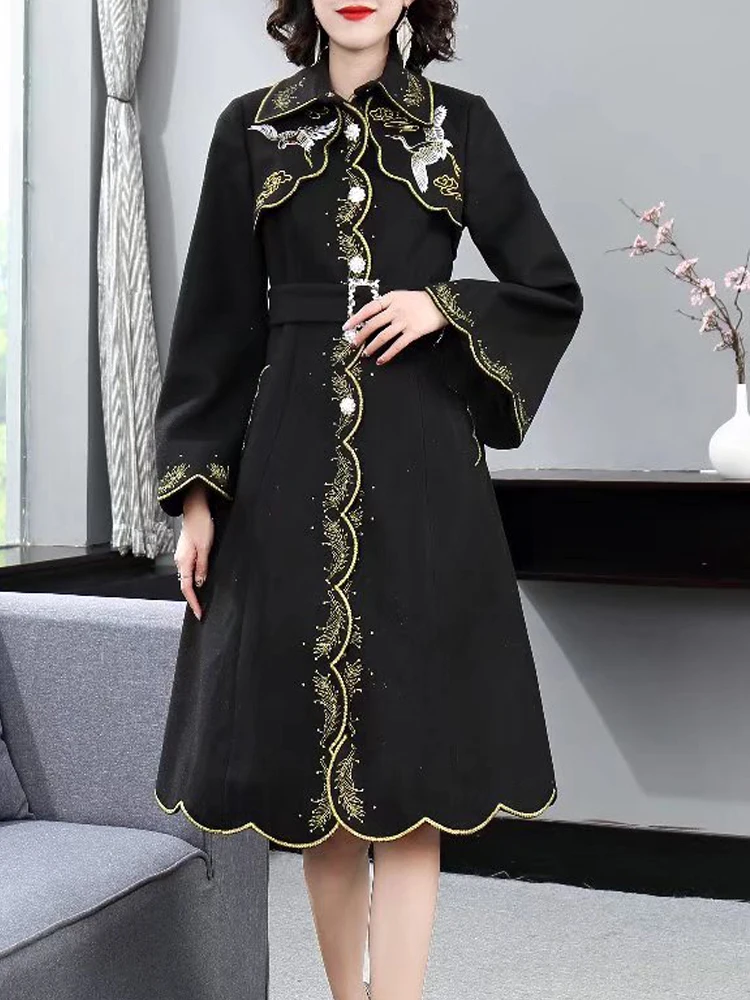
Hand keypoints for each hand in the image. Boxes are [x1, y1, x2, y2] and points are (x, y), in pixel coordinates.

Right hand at [174, 481, 213, 620]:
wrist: (195, 509)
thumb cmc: (201, 526)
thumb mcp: (205, 548)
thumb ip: (202, 567)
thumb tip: (200, 583)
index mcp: (183, 561)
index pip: (187, 588)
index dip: (193, 602)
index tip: (199, 614)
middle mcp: (180, 561)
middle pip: (185, 585)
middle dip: (192, 600)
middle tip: (201, 612)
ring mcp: (183, 556)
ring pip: (187, 578)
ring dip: (193, 591)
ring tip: (200, 602)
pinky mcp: (187, 552)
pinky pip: (189, 571)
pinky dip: (194, 580)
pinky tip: (200, 583)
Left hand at [342, 289, 446, 364]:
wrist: (441, 303)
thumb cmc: (421, 301)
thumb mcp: (401, 296)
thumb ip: (387, 305)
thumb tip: (371, 318)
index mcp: (391, 298)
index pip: (369, 308)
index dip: (356, 318)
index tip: (346, 326)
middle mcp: (396, 310)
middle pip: (373, 324)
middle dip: (361, 335)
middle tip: (353, 344)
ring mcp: (404, 321)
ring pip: (382, 336)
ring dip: (372, 346)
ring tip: (366, 353)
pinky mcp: (413, 332)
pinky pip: (397, 345)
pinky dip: (387, 354)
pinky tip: (381, 360)